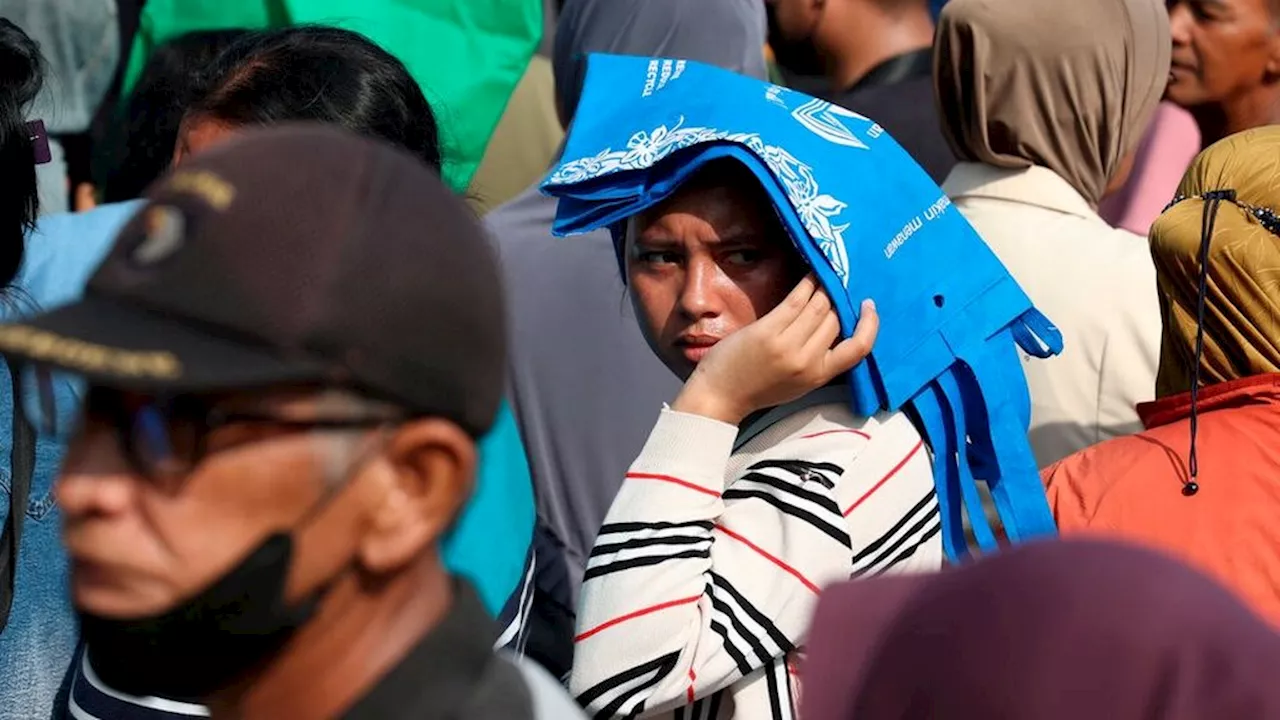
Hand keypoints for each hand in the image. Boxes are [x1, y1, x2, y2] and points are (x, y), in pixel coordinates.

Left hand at [671, 275, 878, 424]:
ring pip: (819, 305)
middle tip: (843, 279)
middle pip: (836, 319)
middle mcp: (807, 361)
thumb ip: (818, 359)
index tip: (869, 306)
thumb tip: (835, 324)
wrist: (720, 395)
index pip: (858, 348)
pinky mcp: (768, 331)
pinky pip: (795, 300)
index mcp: (819, 376)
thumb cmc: (758, 388)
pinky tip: (810, 274)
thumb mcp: (799, 383)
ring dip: (825, 285)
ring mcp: (788, 345)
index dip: (869, 324)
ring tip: (828, 272)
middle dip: (841, 298)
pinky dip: (806, 283)